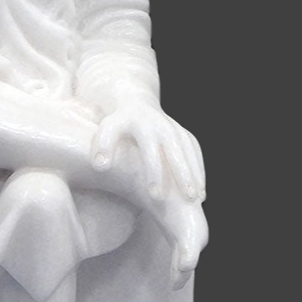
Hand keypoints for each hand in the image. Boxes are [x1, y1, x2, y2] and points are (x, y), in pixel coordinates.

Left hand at [90, 100, 204, 201]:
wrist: (135, 102)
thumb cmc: (117, 123)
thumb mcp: (106, 129)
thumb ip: (101, 146)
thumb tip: (100, 165)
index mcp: (144, 126)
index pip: (151, 152)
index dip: (154, 173)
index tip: (155, 196)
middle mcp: (164, 126)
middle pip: (176, 152)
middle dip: (183, 175)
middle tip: (188, 199)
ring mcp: (177, 129)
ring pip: (190, 153)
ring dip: (195, 174)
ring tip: (198, 200)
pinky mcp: (185, 135)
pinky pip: (195, 153)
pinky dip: (199, 170)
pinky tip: (201, 192)